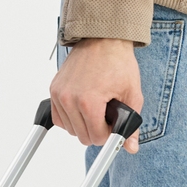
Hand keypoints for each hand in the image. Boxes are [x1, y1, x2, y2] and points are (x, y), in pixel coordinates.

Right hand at [49, 37, 141, 153]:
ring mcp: (59, 94)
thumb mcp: (132, 94)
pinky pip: (58, 118)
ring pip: (70, 129)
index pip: (96, 137)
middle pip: (82, 136)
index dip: (110, 135)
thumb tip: (130, 147)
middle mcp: (70, 98)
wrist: (102, 39)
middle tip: (108, 116)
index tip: (115, 126)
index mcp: (89, 101)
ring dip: (83, 125)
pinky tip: (83, 109)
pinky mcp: (54, 90)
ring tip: (96, 108)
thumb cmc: (118, 62)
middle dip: (97, 131)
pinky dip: (70, 118)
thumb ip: (131, 125)